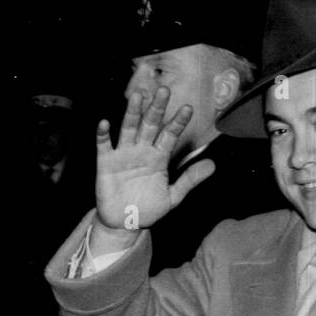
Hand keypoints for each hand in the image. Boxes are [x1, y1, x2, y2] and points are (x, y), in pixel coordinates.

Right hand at [94, 88, 215, 234]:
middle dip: (157, 109)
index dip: (178, 122)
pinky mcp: (106, 162)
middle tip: (164, 90)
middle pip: (150, 125)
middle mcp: (142, 151)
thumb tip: (213, 165)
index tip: (188, 109)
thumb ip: (190, 180)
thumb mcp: (173, 196)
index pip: (170, 135)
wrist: (125, 224)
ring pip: (128, 128)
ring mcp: (124, 154)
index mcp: (159, 157)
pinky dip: (103, 135)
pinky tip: (105, 123)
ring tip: (138, 96)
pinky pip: (104, 145)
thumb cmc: (149, 208)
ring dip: (132, 112)